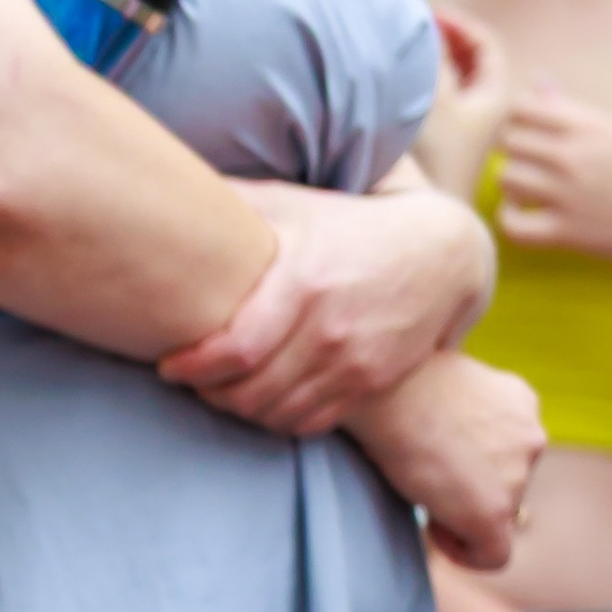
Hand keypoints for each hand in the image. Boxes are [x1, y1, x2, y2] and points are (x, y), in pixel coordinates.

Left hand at [158, 179, 493, 433]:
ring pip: (273, 413)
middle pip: (247, 392)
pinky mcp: (369, 386)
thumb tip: (170, 187)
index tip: (170, 365)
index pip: (235, 350)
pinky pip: (306, 424)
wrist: (441, 256)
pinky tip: (261, 400)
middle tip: (190, 379)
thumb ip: (238, 203)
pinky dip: (275, 420)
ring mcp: (353, 363)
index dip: (193, 367)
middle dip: (208, 392)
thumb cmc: (350, 226)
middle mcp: (331, 330)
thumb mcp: (296, 206)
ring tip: (220, 389)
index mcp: (305, 282)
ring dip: (238, 409)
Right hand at [346, 350, 543, 569]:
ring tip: (425, 495)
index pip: (512, 451)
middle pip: (508, 484)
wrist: (388, 391)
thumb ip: (464, 417)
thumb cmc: (399, 384)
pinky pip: (494, 554)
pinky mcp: (496, 512)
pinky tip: (434, 531)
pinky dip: (466, 554)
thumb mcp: (447, 389)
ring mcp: (518, 476)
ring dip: (466, 513)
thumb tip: (447, 442)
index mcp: (520, 404)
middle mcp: (531, 437)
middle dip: (473, 489)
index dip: (479, 467)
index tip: (445, 467)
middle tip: (429, 482)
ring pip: (500, 516)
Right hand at [416, 3, 513, 202]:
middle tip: (413, 28)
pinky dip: (420, 87)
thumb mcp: (434, 95)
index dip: (459, 22)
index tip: (430, 14)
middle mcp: (483, 113)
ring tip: (403, 53)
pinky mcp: (442, 147)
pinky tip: (397, 87)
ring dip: (429, 64)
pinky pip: (436, 103)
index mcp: (494, 96)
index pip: (485, 44)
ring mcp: (462, 131)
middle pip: (469, 61)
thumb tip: (422, 23)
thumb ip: (431, 55)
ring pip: (451, 83)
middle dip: (443, 39)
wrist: (421, 214)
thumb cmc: (433, 159)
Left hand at [495, 85, 611, 267]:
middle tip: (528, 162)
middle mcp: (572, 155)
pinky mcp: (562, 232)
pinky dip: (509, 218)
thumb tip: (536, 81)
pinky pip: (511, 223)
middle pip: (509, 141)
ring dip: (512, 183)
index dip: (516, 118)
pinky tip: (522, 213)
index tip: (526, 131)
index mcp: (585, 125)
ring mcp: (565, 194)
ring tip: (526, 188)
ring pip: (507, 177)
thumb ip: (567, 108)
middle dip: (514, 150)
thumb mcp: (609, 129)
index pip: (522, 107)